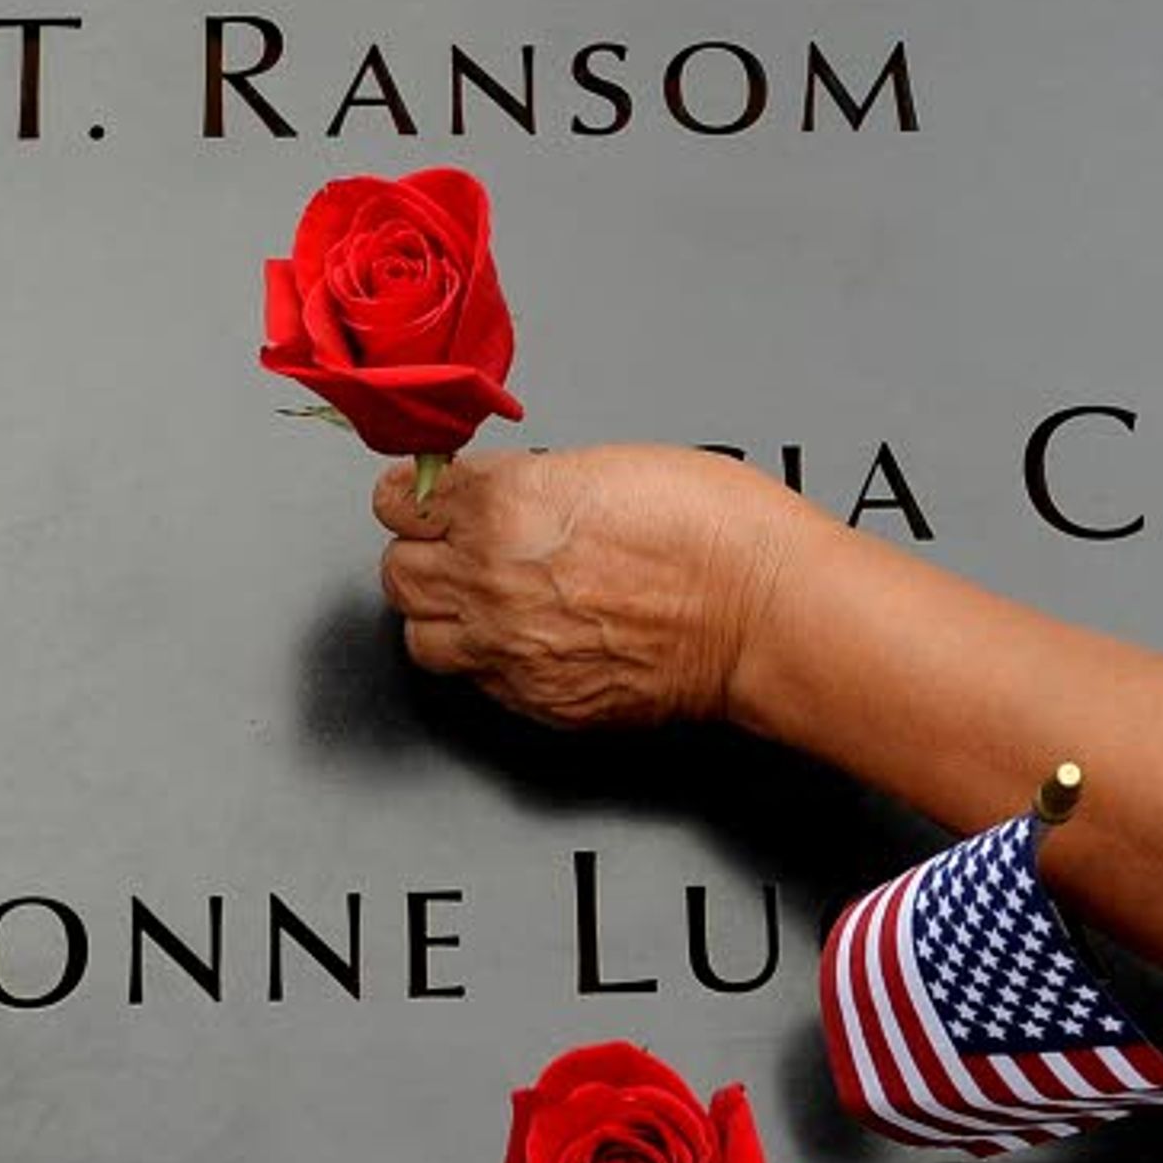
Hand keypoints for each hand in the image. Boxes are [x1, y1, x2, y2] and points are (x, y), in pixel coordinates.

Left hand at [373, 447, 805, 732]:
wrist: (764, 613)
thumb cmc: (712, 532)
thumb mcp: (605, 463)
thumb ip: (528, 483)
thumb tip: (499, 494)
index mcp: (501, 506)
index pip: (398, 498)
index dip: (415, 495)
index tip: (428, 497)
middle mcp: (489, 579)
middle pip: (397, 570)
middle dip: (424, 554)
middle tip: (458, 547)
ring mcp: (507, 647)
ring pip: (419, 634)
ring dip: (443, 615)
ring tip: (481, 600)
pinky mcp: (535, 699)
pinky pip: (474, 680)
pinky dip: (486, 660)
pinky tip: (523, 637)